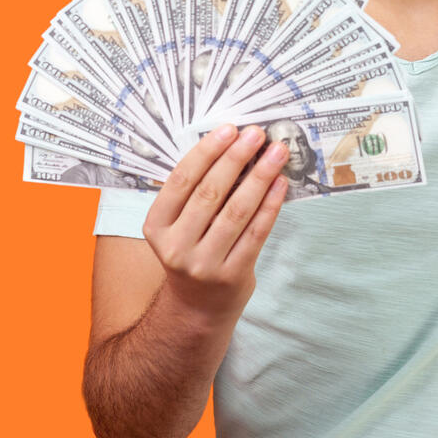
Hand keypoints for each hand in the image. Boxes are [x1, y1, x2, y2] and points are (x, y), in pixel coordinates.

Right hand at [141, 124, 289, 327]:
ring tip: (276, 152)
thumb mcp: (178, 225)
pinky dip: (270, 205)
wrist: (197, 308)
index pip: (181, 181)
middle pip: (210, 192)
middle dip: (236, 158)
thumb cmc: (192, 252)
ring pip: (236, 211)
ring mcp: (204, 264)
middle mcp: (176, 246)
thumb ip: (195, 192)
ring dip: (260, 177)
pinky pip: (256, 233)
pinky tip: (281, 183)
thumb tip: (231, 144)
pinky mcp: (232, 275)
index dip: (206, 152)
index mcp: (156, 226)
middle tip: (256, 134)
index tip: (229, 130)